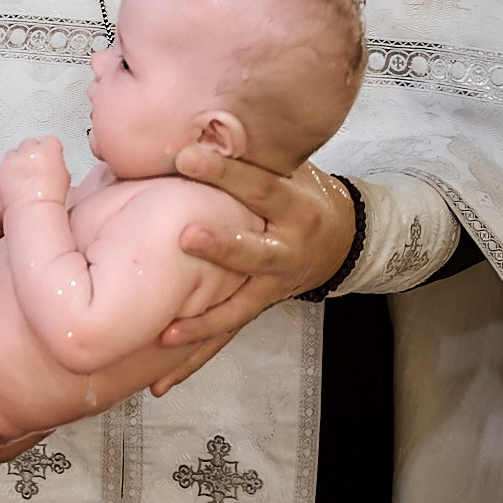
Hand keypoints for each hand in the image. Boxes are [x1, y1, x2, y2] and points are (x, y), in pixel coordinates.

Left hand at [0, 136, 68, 210]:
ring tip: (23, 179)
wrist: (34, 209)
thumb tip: (51, 162)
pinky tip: (14, 185)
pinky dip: (6, 174)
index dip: (48, 151)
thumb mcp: (64, 176)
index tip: (47, 157)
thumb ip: (56, 162)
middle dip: (31, 154)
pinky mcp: (1, 168)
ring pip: (13, 154)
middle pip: (29, 144)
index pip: (49, 141)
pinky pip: (3, 167)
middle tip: (33, 170)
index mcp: (49, 148)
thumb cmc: (51, 197)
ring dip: (17, 163)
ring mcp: (13, 158)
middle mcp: (30, 149)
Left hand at [148, 154, 354, 395]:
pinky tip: (161, 382)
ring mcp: (274, 287)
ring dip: (202, 323)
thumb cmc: (297, 192)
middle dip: (222, 247)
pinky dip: (193, 361)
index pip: (258, 185)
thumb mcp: (286, 167)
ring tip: (166, 334)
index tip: (187, 155)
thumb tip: (191, 119)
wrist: (341, 238)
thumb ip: (248, 154)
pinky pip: (225, 338)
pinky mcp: (258, 310)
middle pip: (255, 251)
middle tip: (185, 238)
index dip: (225, 171)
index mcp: (292, 205)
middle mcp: (287, 249)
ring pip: (238, 308)